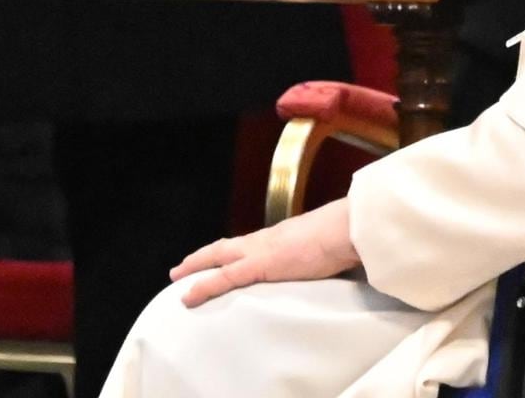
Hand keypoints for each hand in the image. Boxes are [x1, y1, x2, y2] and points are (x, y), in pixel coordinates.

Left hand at [171, 200, 356, 307]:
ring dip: (196, 266)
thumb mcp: (322, 246)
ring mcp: (260, 250)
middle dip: (203, 257)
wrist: (346, 229)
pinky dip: (204, 286)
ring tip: (178, 277)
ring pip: (218, 257)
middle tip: (182, 268)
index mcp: (280, 236)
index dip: (230, 250)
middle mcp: (265, 239)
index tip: (217, 257)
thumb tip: (320, 262)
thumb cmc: (342, 236)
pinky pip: (224, 277)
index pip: (248, 243)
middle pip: (226, 246)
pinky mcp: (260, 264)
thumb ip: (313, 253)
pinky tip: (189, 295)